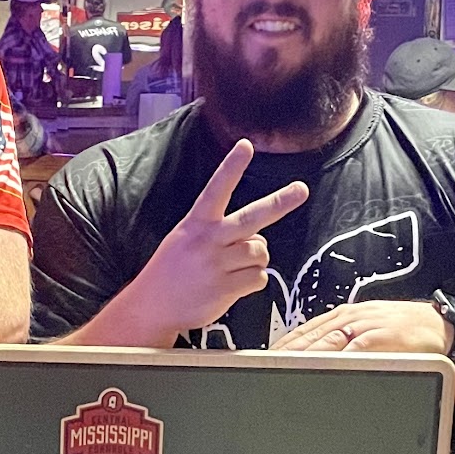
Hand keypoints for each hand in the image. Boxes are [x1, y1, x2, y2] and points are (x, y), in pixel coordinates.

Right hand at [127, 141, 308, 335]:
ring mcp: (218, 265)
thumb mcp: (184, 238)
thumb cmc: (172, 271)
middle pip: (252, 217)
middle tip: (301, 190)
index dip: (232, 167)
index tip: (246, 146)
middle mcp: (209, 240)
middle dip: (280, 203)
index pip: (217, 189)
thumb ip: (218, 233)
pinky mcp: (226, 288)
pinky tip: (234, 284)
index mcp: (196, 223)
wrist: (153, 307)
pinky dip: (253, 281)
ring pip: (260, 251)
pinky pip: (259, 278)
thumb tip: (256, 237)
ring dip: (255, 259)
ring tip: (235, 267)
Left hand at [273, 299, 451, 355]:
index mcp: (342, 317)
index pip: (303, 331)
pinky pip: (355, 349)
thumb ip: (339, 341)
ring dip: (303, 356)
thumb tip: (310, 357)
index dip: (281, 346)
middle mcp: (349, 319)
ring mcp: (365, 327)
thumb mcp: (365, 331)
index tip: (260, 360)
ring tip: (283, 371)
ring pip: (326, 341)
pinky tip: (324, 370)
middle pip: (308, 337)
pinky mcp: (382, 338)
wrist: (440, 328)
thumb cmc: (400, 332)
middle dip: (284, 353)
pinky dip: (338, 360)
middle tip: (262, 369)